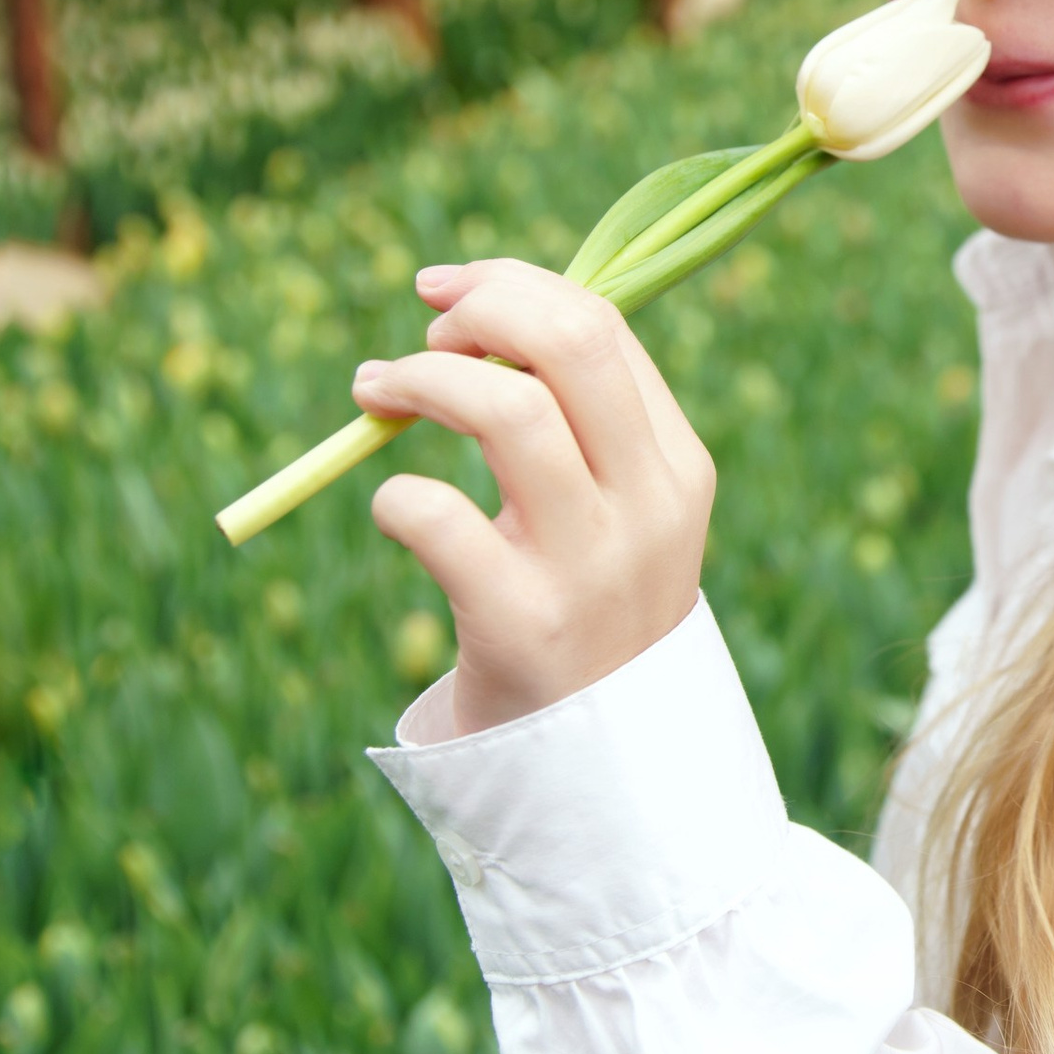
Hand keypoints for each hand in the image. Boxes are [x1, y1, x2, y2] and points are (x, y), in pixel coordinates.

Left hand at [353, 260, 714, 734]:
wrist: (599, 767)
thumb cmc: (588, 613)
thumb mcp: (619, 515)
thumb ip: (577, 422)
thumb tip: (471, 312)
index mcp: (678, 467)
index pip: (601, 324)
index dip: (508, 286)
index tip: (446, 296)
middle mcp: (647, 507)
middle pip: (567, 341)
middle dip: (478, 308)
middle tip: (421, 333)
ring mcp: (590, 565)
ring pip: (503, 408)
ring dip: (417, 379)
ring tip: (375, 395)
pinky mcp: (521, 623)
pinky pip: (433, 515)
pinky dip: (392, 496)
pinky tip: (391, 511)